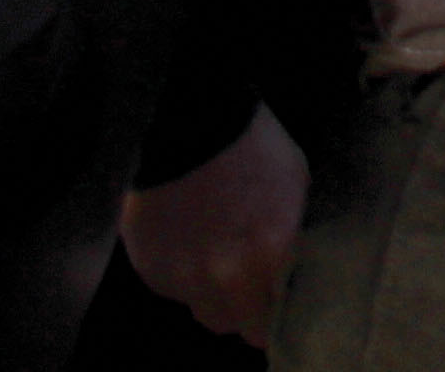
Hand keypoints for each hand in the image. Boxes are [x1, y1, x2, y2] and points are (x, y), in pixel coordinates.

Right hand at [120, 103, 309, 342]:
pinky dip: (181, 269)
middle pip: (233, 325)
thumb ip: (291, 244)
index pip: (270, 323)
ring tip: (216, 248)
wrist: (190, 119)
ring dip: (210, 289)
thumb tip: (292, 274)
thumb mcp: (296, 191)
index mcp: (266, 258)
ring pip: (200, 306)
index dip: (275, 315)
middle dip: (242, 308)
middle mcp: (221, 277)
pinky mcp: (149, 265)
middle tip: (249, 279)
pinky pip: (171, 285)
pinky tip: (189, 234)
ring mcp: (180, 274)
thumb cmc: (253, 148)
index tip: (278, 305)